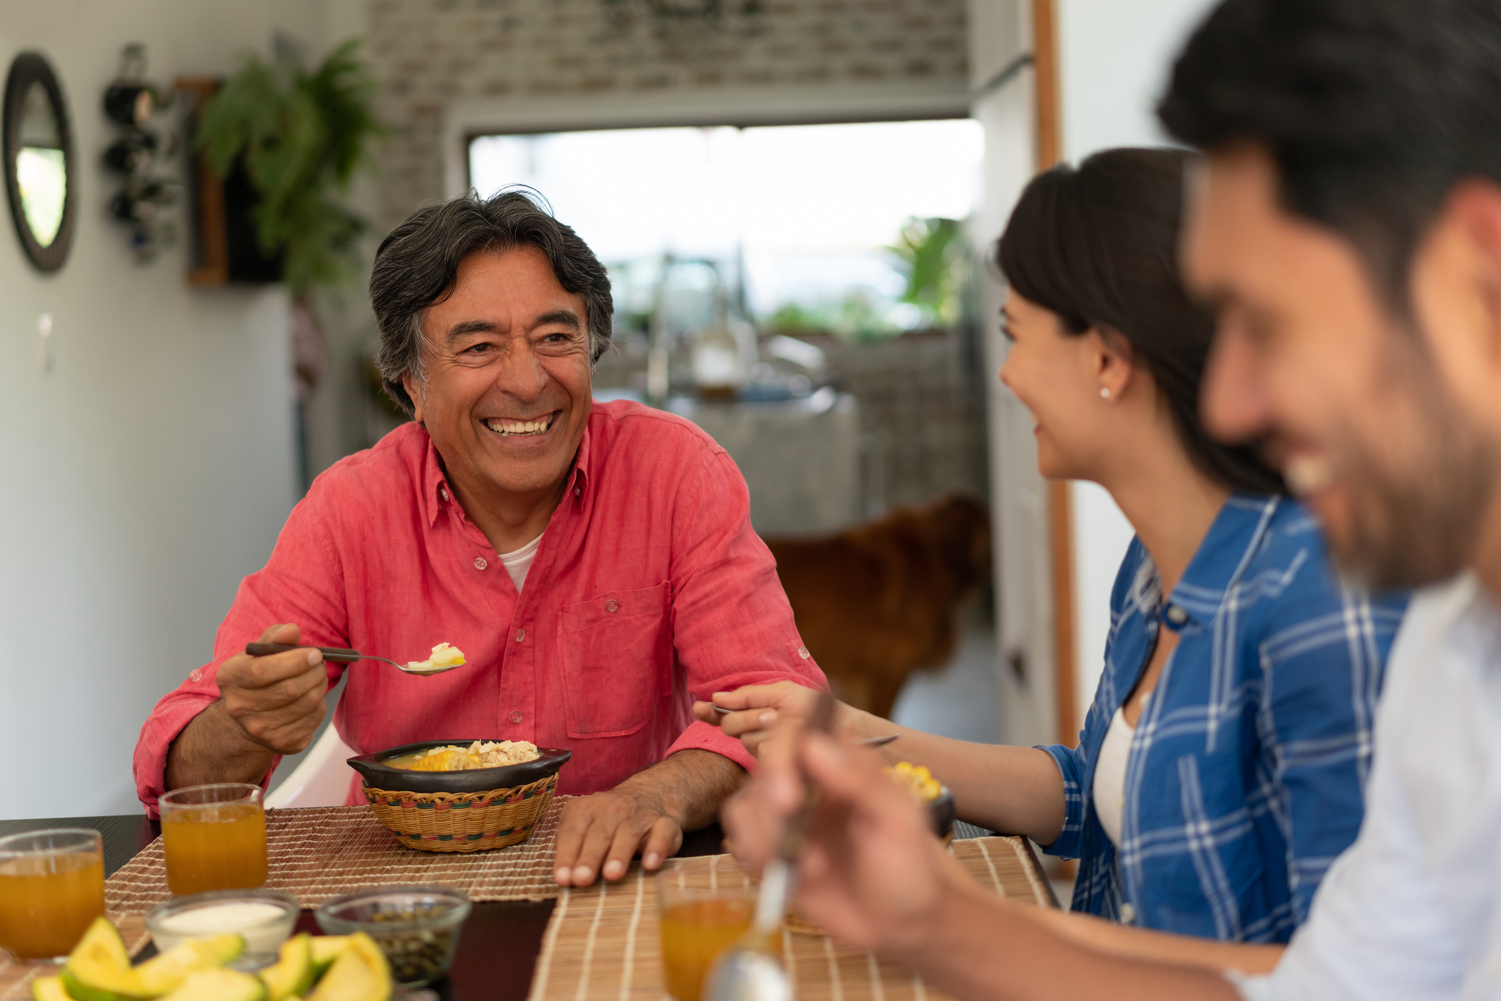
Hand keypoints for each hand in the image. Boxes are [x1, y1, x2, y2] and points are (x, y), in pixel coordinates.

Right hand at [216, 623, 328, 754]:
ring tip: (316, 677)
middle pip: (289, 689)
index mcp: (229, 678)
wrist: (250, 716)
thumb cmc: (259, 676)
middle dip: (314, 672)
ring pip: (305, 704)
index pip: (261, 671)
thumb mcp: (260, 653)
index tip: (315, 653)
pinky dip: (319, 705)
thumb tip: (291, 630)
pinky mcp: (281, 744)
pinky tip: (310, 698)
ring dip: (319, 686)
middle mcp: (239, 708)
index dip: (294, 661)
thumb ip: (275, 637)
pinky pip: (313, 719)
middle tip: (320, 663)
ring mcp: (259, 730)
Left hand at [553, 786, 683, 886]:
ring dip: (619, 854)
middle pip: (599, 834)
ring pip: (629, 833)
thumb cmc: (607, 824)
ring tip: (612, 875)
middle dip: (589, 857)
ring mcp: (640, 815)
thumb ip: (572, 850)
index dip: (567, 855)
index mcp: (586, 809)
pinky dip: (657, 848)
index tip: (562, 879)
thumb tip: (564, 879)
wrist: (649, 796)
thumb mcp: (584, 828)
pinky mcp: (665, 824)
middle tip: (582, 879)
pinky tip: (650, 865)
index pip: (573, 832)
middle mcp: (612, 809)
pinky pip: (662, 834)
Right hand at [693, 682, 855, 755]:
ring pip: (747, 739)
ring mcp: (762, 751)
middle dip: (748, 717)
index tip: (700, 707)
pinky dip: (777, 743)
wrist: (842, 728)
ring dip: (766, 728)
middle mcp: (754, 733)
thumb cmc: (814, 708)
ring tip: (788, 724)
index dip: (709, 712)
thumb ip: (749, 694)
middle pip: (731, 725)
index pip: (723, 714)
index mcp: (753, 713)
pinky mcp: (773, 769)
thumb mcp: (782, 693)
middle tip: (771, 715)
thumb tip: (716, 696)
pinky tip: (790, 739)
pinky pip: (763, 753)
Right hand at [721, 719, 959, 954]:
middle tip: (794, 835)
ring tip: (811, 866)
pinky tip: (799, 875)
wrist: (899, 919)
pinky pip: (742, 841)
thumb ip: (861, 780)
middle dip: (770, 804)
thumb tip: (815, 746)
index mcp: (841, 760)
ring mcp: (788, 815)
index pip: (797, 733)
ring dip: (768, 839)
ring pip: (744, 805)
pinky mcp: (773, 848)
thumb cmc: (907, 863)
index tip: (791, 796)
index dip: (783, 757)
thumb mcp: (898, 819)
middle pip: (763, 767)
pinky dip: (761, 859)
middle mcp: (808, 781)